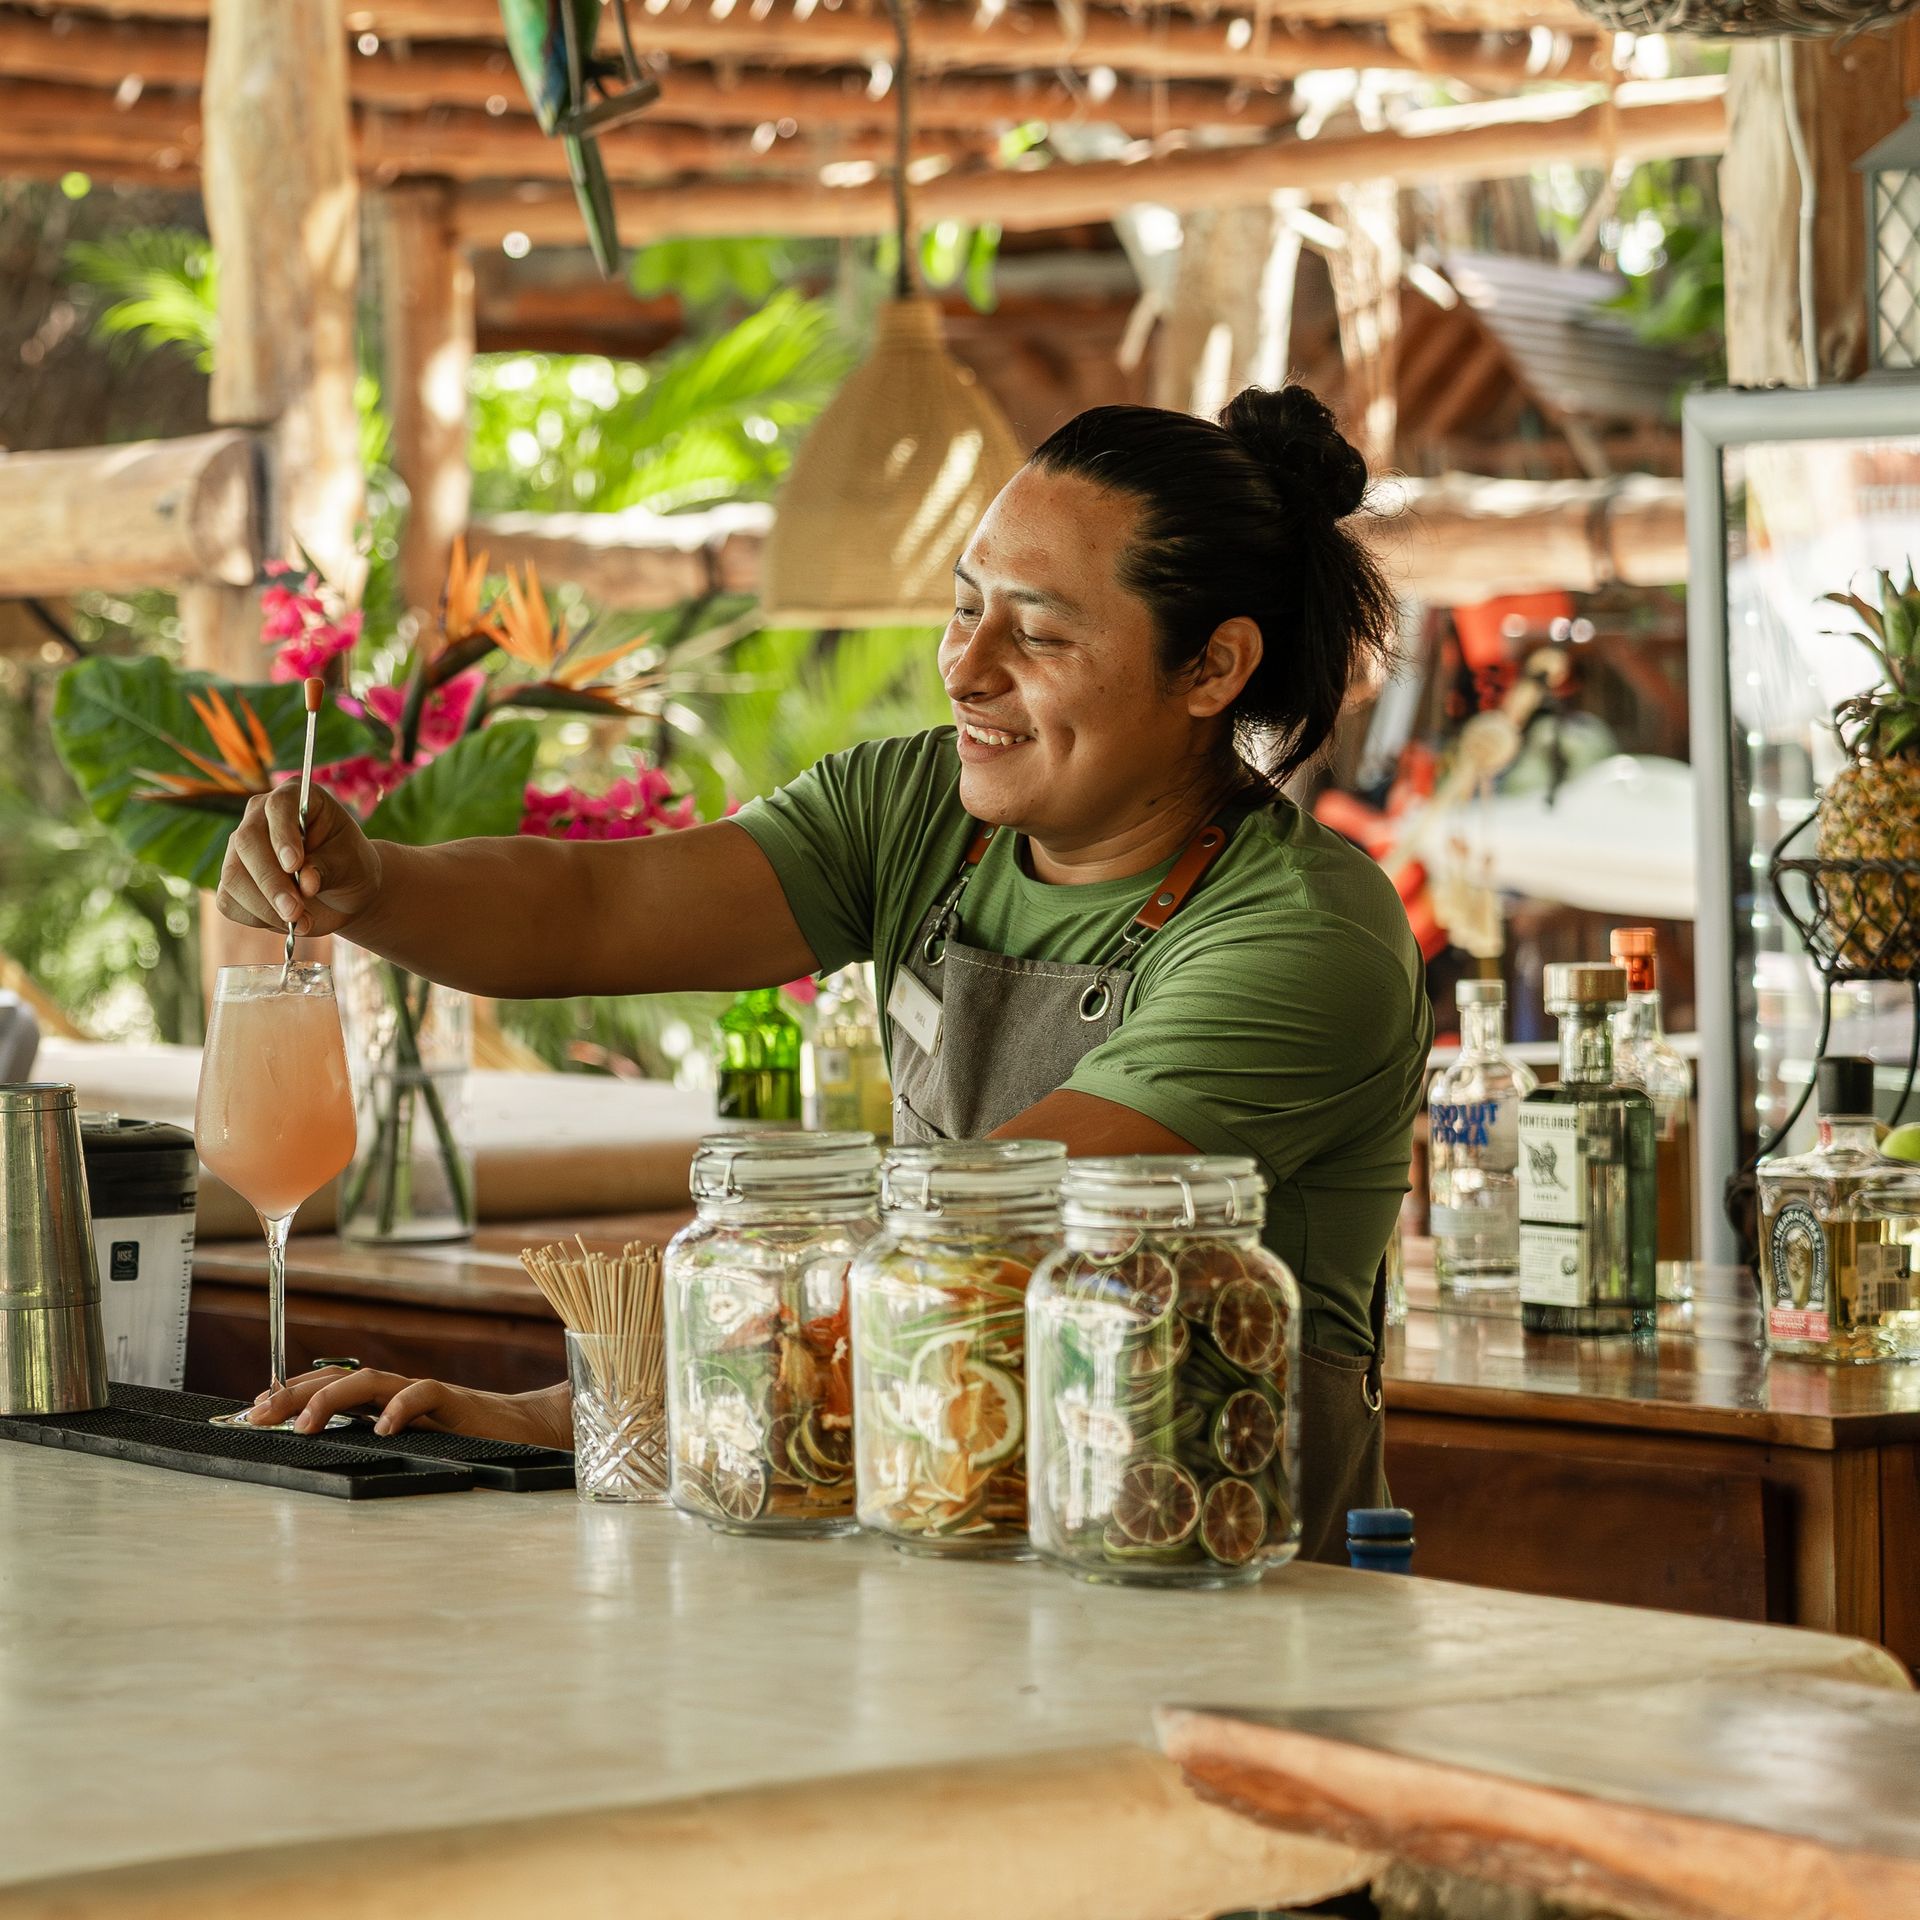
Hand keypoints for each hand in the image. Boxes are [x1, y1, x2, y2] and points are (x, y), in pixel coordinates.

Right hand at [216, 784, 382, 937]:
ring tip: (300, 922)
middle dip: (271, 881)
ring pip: (233, 875)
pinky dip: (256, 918)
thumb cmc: (350, 867)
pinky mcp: (234, 879)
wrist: (342, 892)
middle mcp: (260, 817)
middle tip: (295, 910)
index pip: (278, 807)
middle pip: (247, 842)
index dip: (282, 834)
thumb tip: (305, 883)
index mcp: (295, 798)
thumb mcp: (352, 865)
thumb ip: (328, 868)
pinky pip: (229, 901)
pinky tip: (284, 922)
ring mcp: (241, 848)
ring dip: (264, 906)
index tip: (294, 864)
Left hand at [246, 1368, 571, 1449]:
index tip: (252, 1411)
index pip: (327, 1386)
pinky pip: (423, 1395)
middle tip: (259, 1415)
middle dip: (294, 1394)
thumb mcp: (408, 1445)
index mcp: (380, 1402)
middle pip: (337, 1378)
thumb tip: (323, 1455)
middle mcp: (395, 1392)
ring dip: (331, 1398)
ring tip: (303, 1424)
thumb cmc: (464, 1440)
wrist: (524, 1430)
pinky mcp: (453, 1402)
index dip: (290, 1393)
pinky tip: (381, 1429)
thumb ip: (372, 1443)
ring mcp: (422, 1394)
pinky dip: (400, 1409)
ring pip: (369, 1380)